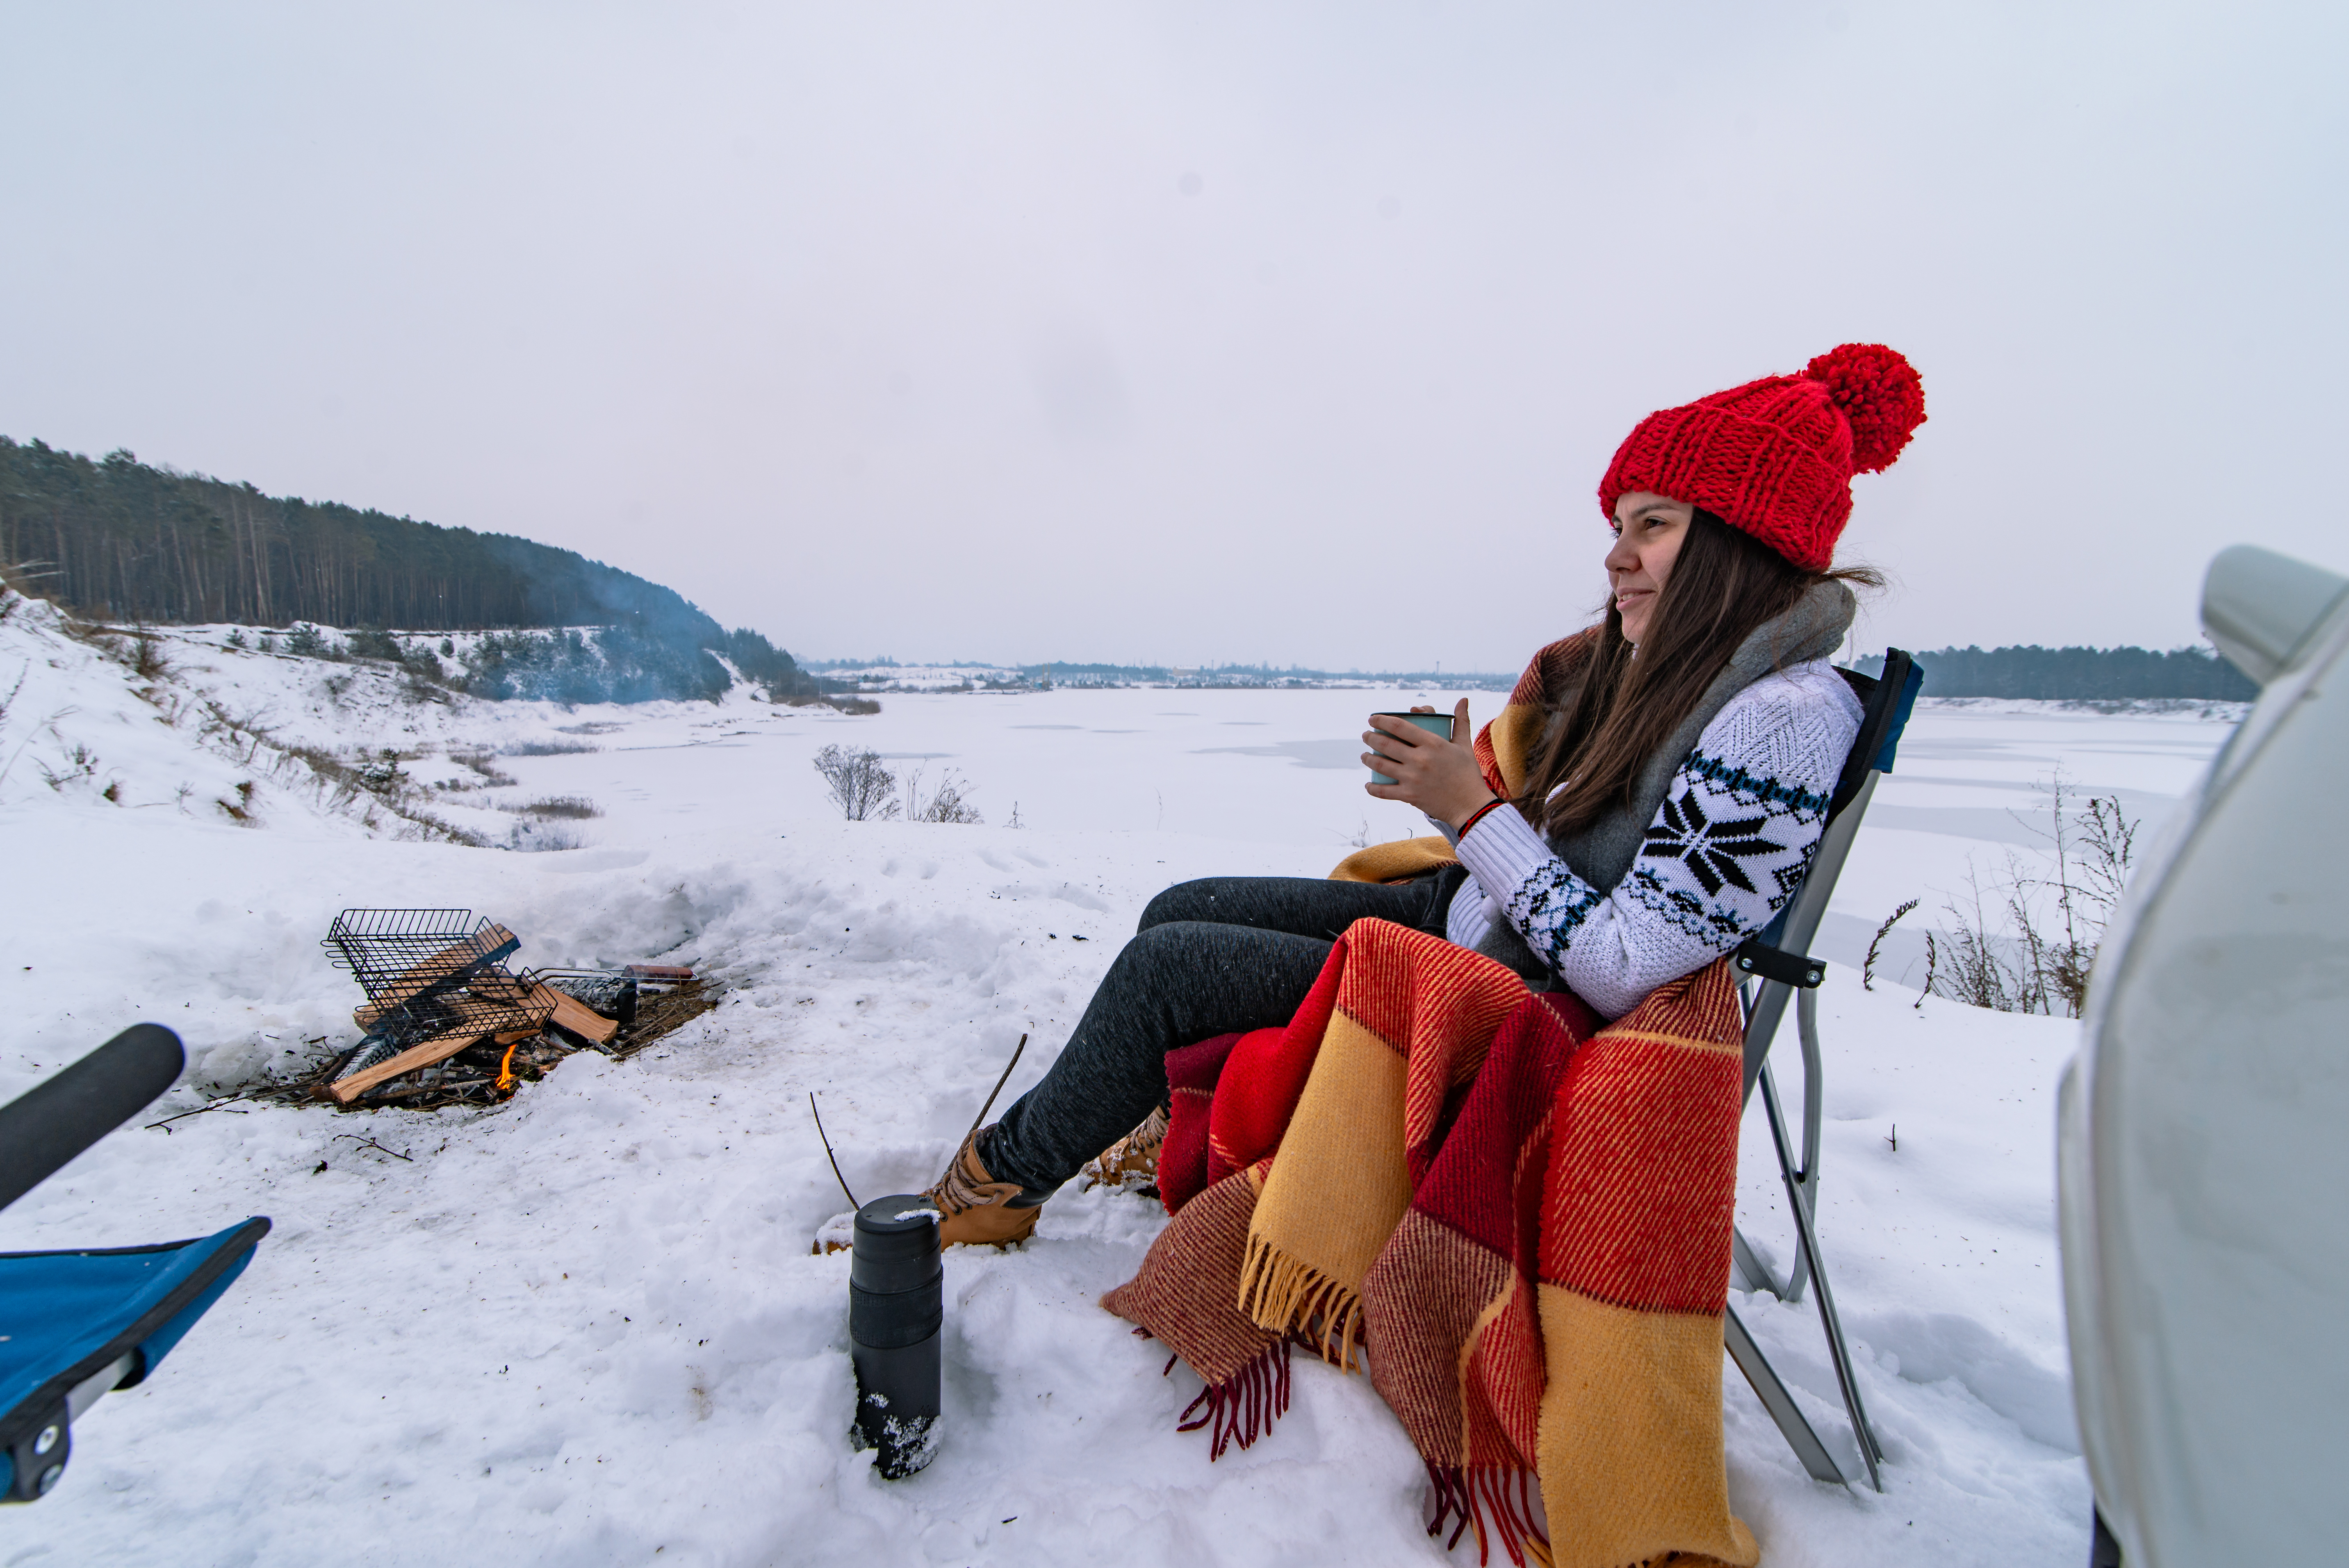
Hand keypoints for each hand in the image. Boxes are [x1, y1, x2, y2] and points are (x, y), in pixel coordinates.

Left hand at [1363, 698, 1495, 828]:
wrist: (1470, 805)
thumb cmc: (1468, 773)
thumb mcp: (1464, 744)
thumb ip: (1461, 721)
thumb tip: (1463, 700)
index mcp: (1432, 743)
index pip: (1399, 726)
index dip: (1381, 720)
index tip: (1373, 719)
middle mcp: (1420, 759)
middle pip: (1385, 744)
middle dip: (1370, 738)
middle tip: (1366, 735)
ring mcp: (1413, 778)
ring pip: (1380, 765)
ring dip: (1368, 759)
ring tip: (1364, 756)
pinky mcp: (1409, 796)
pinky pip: (1384, 791)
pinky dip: (1372, 788)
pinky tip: (1368, 785)